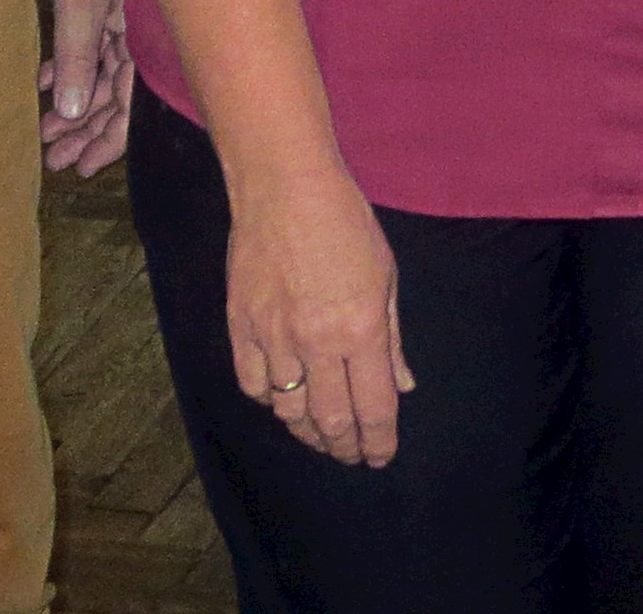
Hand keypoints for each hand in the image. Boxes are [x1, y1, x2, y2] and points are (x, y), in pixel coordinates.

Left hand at [39, 0, 130, 176]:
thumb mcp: (83, 7)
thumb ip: (77, 59)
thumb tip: (72, 110)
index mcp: (144, 43)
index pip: (133, 107)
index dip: (109, 141)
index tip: (83, 168)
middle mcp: (137, 41)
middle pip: (115, 100)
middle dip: (85, 131)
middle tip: (54, 158)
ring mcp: (117, 29)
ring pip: (97, 80)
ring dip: (71, 106)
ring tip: (44, 130)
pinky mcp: (96, 15)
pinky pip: (83, 55)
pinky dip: (62, 72)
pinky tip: (40, 87)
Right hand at [225, 157, 413, 466]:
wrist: (283, 186)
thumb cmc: (345, 223)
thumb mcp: (385, 275)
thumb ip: (392, 337)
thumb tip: (401, 385)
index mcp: (362, 329)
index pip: (373, 407)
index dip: (378, 441)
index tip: (380, 456)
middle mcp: (317, 343)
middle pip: (330, 420)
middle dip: (344, 447)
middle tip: (350, 455)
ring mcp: (275, 337)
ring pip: (288, 410)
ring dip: (307, 432)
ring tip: (320, 437)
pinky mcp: (241, 327)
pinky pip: (253, 384)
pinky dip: (269, 399)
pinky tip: (282, 399)